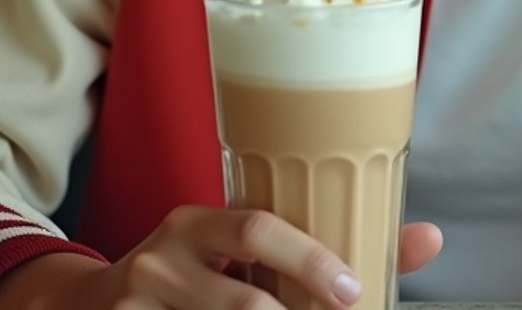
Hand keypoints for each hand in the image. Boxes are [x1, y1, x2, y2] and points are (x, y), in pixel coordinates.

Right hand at [1, 208, 442, 308]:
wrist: (89, 306)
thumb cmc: (195, 272)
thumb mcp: (242, 251)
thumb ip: (320, 248)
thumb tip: (430, 237)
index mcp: (198, 222)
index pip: (255, 230)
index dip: (308, 260)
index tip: (353, 291)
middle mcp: (164, 258)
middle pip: (241, 303)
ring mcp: (142, 306)